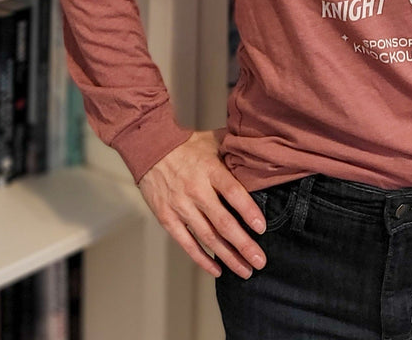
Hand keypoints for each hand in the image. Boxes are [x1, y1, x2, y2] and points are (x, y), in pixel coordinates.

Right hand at [137, 129, 266, 278]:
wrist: (150, 147)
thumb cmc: (187, 145)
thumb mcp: (213, 141)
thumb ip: (234, 150)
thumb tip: (260, 152)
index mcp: (210, 169)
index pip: (233, 193)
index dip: (248, 211)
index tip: (262, 228)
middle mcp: (196, 190)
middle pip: (223, 222)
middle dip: (243, 244)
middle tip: (260, 261)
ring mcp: (180, 206)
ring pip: (207, 237)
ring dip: (228, 256)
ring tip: (245, 270)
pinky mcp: (167, 218)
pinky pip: (186, 243)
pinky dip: (202, 258)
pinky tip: (217, 270)